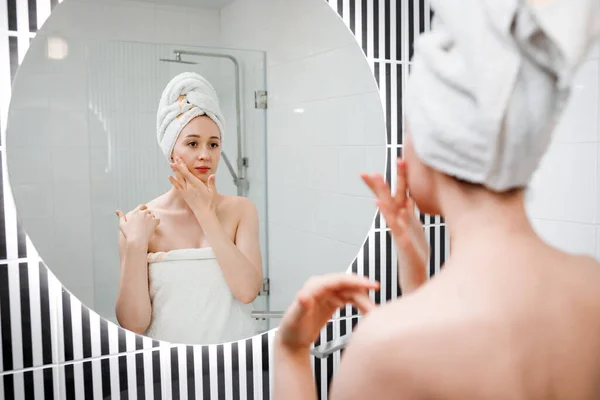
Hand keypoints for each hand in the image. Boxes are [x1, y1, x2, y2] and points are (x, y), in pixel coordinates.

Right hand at [116, 204, 159, 243]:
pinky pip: (157, 220)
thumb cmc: (128, 233)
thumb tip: (117, 210)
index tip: (144, 211)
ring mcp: (149, 217)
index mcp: (135, 212)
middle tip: (145, 222)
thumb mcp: (122, 224)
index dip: (143, 208)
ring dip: (151, 218)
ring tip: (148, 226)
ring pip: (153, 215)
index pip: (142, 206)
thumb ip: (121, 216)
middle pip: (148, 211)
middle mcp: (143, 213)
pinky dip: (156, 222)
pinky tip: (153, 227)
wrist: (136, 240)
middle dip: (147, 215)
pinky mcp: (154, 221)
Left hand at [169, 156, 216, 213]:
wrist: (204, 213)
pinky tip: (169, 176)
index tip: (179, 160)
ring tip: (171, 164)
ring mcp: (186, 191)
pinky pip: (177, 187)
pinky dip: (173, 181)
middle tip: (175, 158)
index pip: (187, 173)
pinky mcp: (184, 195)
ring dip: (175, 171)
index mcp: (196, 185)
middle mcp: (189, 187)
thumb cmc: (209, 203)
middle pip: (182, 174)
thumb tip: (213, 175)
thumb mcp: (213, 192)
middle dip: (178, 165)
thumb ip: (212, 183)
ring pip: (178, 179)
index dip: (182, 166)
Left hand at [277, 273, 378, 350]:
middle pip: (347, 286)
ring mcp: (328, 293)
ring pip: (351, 292)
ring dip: (362, 301)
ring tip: (371, 313)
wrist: (292, 340)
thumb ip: (300, 307)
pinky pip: (349, 298)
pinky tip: (365, 311)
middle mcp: (322, 287)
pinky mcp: (332, 301)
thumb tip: (303, 296)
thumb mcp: (294, 319)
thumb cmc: (291, 330)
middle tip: (374, 309)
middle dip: (363, 294)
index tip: (371, 286)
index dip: (356, 281)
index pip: (339, 280)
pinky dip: (358, 304)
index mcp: (314, 286)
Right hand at [361, 158, 428, 288]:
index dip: (398, 176)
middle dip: (380, 183)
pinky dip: (390, 215)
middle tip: (370, 170)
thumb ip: (408, 213)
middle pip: (388, 197)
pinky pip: (395, 226)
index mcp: (402, 216)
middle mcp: (397, 221)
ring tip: (375, 177)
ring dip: (382, 192)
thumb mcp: (414, 228)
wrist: (415, 274)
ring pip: (389, 208)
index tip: (399, 157)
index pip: (397, 192)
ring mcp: (399, 231)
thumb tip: (407, 198)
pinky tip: (383, 205)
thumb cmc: (415, 251)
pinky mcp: (403, 242)